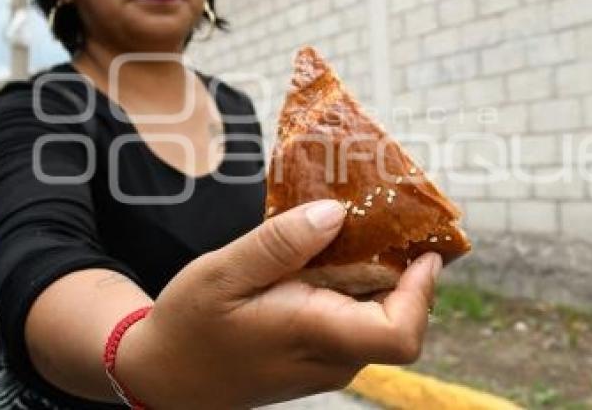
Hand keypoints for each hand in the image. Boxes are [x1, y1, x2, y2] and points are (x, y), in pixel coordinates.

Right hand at [119, 200, 441, 408]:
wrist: (167, 377)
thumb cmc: (190, 326)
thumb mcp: (222, 273)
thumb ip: (279, 244)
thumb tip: (336, 213)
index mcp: (313, 336)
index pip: (400, 334)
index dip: (423, 293)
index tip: (423, 249)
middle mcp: (333, 356)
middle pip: (399, 317)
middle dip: (405, 269)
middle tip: (389, 214)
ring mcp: (329, 361)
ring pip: (379, 316)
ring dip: (380, 273)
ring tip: (356, 225)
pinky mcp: (320, 355)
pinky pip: (356, 318)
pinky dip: (356, 284)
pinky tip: (329, 253)